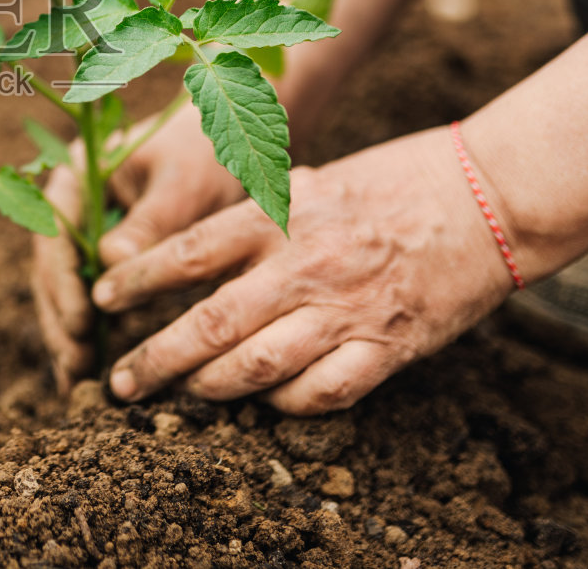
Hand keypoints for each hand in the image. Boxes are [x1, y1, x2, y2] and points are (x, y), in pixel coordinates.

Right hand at [31, 100, 245, 390]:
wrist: (236, 137)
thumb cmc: (210, 153)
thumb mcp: (185, 184)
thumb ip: (150, 221)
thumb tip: (108, 264)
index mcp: (79, 175)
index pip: (53, 233)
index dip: (62, 281)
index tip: (83, 322)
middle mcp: (73, 205)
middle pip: (52, 268)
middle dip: (60, 319)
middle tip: (77, 367)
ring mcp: (87, 232)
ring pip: (66, 288)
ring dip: (69, 333)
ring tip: (80, 380)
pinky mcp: (108, 256)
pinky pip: (92, 295)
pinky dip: (92, 331)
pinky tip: (94, 369)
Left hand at [91, 127, 514, 414]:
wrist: (487, 195)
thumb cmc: (392, 181)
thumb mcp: (311, 181)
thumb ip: (256, 217)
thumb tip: (193, 254)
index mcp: (281, 215)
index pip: (187, 252)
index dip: (136, 280)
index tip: (101, 299)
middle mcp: (305, 264)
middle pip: (209, 324)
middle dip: (154, 359)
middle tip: (118, 381)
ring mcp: (346, 310)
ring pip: (257, 368)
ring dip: (209, 388)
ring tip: (180, 394)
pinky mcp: (389, 347)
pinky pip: (324, 394)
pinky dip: (287, 406)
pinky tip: (266, 405)